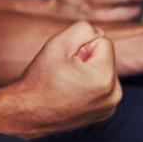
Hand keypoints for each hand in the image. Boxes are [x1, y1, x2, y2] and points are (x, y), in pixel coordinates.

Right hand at [1, 21, 121, 136]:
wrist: (29, 112)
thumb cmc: (41, 79)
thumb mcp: (58, 44)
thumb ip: (83, 29)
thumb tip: (99, 32)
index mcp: (104, 79)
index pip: (103, 42)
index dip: (81, 46)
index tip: (67, 61)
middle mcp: (112, 96)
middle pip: (106, 57)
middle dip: (88, 59)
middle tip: (66, 72)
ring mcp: (109, 107)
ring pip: (105, 71)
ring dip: (89, 71)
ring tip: (68, 82)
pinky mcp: (105, 112)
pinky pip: (103, 87)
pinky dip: (90, 85)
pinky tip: (72, 92)